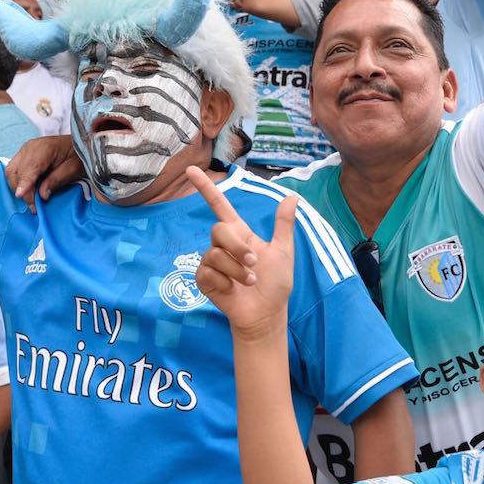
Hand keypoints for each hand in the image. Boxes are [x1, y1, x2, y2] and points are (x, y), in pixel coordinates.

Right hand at [5, 135, 83, 212]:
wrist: (79, 144)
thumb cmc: (78, 156)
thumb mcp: (73, 169)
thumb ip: (56, 181)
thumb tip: (42, 195)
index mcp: (44, 149)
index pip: (29, 168)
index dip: (24, 183)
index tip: (20, 195)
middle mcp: (30, 148)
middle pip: (16, 171)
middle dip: (21, 190)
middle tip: (33, 206)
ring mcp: (25, 150)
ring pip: (11, 171)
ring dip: (17, 186)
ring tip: (30, 200)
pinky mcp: (24, 154)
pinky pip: (14, 169)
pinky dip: (18, 181)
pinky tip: (27, 190)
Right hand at [186, 165, 296, 334]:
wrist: (267, 313)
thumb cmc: (275, 284)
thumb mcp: (283, 251)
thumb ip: (283, 225)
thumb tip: (292, 197)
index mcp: (240, 234)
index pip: (219, 205)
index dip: (206, 188)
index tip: (191, 170)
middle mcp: (223, 245)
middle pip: (219, 229)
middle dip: (237, 247)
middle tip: (253, 263)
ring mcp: (212, 262)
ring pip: (215, 254)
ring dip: (236, 270)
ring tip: (248, 282)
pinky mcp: (205, 280)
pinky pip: (207, 272)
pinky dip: (225, 282)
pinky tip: (232, 291)